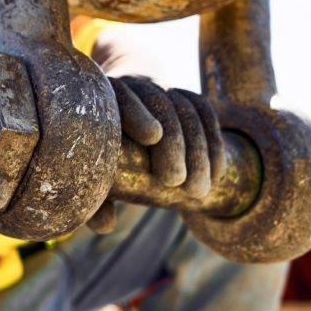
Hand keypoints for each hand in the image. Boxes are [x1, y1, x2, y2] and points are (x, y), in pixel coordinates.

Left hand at [87, 77, 226, 232]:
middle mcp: (132, 85)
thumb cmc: (102, 155)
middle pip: (157, 101)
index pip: (120, 94)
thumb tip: (105, 225)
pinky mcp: (185, 96)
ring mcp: (161, 87)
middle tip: (175, 182)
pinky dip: (214, 143)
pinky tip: (216, 174)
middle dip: (173, 143)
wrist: (124, 117)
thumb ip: (95, 198)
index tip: (152, 136)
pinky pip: (205, 112)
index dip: (136, 112)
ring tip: (198, 191)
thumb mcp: (94, 177)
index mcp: (104, 98)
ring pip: (185, 109)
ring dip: (197, 151)